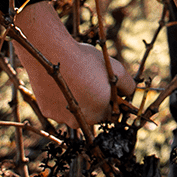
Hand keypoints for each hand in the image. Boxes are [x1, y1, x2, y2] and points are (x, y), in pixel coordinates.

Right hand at [14, 2, 135, 127]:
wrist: (52, 54)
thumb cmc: (87, 61)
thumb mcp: (117, 69)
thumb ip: (127, 85)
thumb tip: (129, 94)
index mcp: (98, 114)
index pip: (110, 113)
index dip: (111, 99)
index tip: (107, 85)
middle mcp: (80, 122)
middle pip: (93, 114)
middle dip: (95, 100)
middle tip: (92, 79)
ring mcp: (61, 118)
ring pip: (76, 111)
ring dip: (79, 100)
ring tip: (77, 79)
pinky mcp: (47, 111)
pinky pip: (60, 107)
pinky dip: (63, 98)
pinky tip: (64, 81)